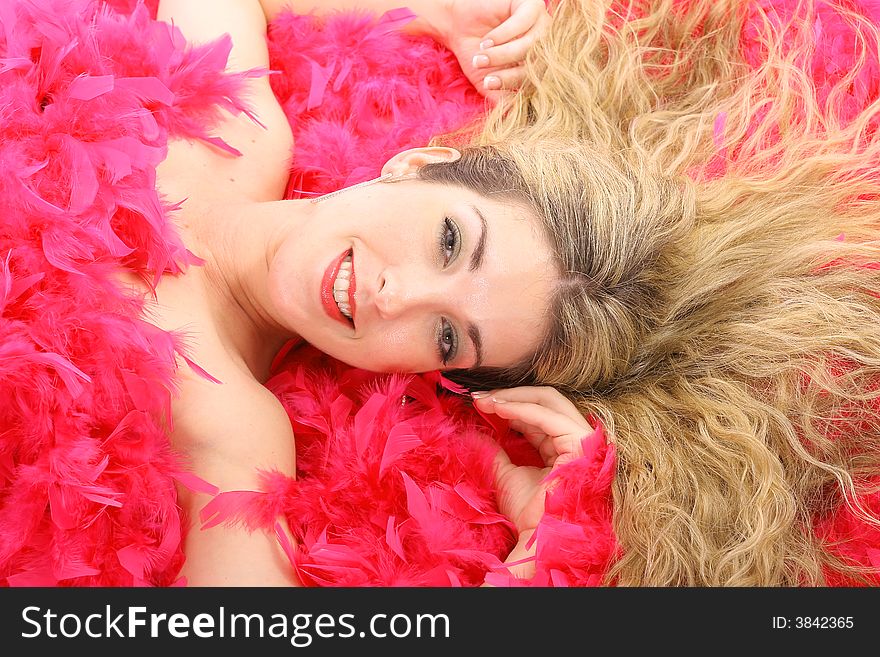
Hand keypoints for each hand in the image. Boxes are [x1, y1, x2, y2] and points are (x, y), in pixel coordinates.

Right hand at [438, 0, 550, 101]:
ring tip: (481, 58)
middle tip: (486, 77)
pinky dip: (502, 36)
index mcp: (539, 62)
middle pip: (539, 64)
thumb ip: (502, 98)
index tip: (488, 85)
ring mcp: (541, 21)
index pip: (539, 79)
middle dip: (510, 74)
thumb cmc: (474, 53)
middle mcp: (545, 42)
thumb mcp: (487, 81)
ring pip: (531, 45)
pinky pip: (523, 23)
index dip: (514, 85)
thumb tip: (512, 116)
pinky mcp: (530, 4)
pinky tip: (486, 41)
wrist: (455, 23)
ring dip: (503, 55)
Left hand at [472, 386, 590, 543]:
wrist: (538, 537)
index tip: (480, 403)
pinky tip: (499, 408)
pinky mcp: (580, 443)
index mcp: (562, 447)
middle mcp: (575, 440)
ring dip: (514, 397)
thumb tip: (476, 433)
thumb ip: (496, 452)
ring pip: (549, 402)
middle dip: (510, 396)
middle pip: (546, 401)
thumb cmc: (527, 513)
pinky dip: (522, 408)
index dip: (509, 405)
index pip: (538, 414)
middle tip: (480, 397)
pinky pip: (549, 416)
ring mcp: (581, 440)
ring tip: (485, 401)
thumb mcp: (505, 475)